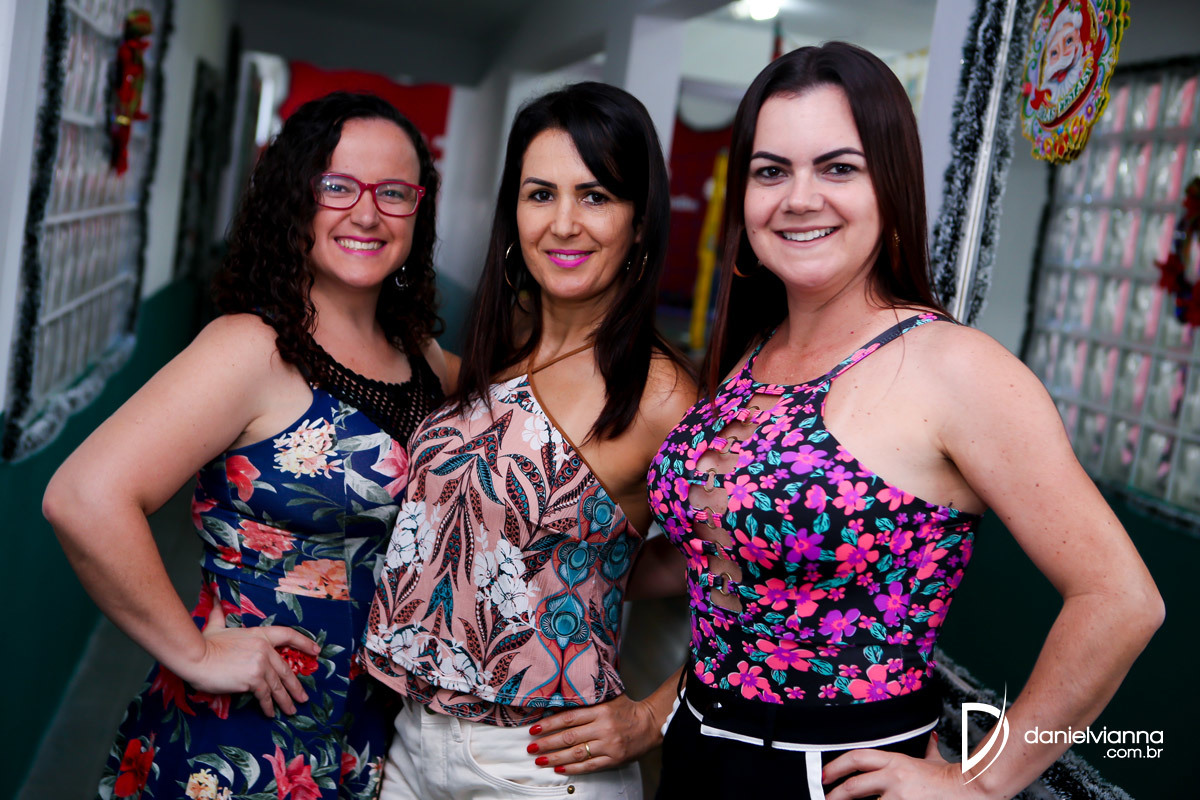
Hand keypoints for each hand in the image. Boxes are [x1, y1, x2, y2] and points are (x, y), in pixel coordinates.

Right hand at [175, 605, 319, 716]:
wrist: (196, 657)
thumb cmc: (203, 643)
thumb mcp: (215, 626)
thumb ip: (219, 616)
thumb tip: (215, 601)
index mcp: (259, 634)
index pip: (288, 635)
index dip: (304, 642)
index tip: (316, 650)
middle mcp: (264, 649)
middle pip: (285, 669)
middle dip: (295, 686)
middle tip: (302, 698)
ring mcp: (260, 664)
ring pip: (277, 685)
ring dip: (285, 700)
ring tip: (291, 710)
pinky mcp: (253, 679)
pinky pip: (265, 695)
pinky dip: (268, 706)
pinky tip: (271, 713)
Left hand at [527, 694, 659, 774]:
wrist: (651, 724)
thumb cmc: (627, 710)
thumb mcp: (609, 698)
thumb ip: (589, 699)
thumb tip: (561, 700)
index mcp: (601, 710)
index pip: (569, 718)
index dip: (550, 724)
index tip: (535, 728)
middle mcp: (603, 728)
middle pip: (569, 737)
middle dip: (547, 743)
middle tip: (531, 747)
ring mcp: (609, 745)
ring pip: (576, 753)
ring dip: (555, 758)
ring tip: (540, 760)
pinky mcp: (614, 759)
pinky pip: (590, 766)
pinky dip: (572, 769)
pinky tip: (559, 769)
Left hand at [823, 734, 983, 799]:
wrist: (972, 790)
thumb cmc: (953, 779)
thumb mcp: (936, 760)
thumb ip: (928, 750)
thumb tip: (931, 738)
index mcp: (896, 762)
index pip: (857, 758)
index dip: (836, 766)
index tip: (824, 775)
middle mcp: (893, 778)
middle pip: (853, 786)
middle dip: (834, 794)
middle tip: (824, 799)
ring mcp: (898, 798)